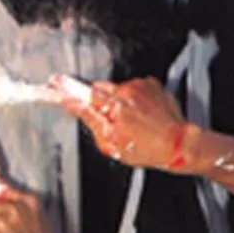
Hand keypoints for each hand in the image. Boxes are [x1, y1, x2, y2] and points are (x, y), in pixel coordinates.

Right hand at [53, 75, 194, 171]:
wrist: (179, 144)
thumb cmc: (147, 149)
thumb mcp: (112, 143)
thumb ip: (90, 121)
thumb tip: (73, 106)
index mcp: (114, 108)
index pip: (83, 93)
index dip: (66, 88)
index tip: (54, 83)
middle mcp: (127, 93)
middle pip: (99, 89)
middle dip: (99, 101)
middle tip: (109, 119)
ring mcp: (140, 86)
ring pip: (117, 88)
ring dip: (118, 101)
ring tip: (131, 120)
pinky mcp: (150, 84)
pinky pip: (133, 87)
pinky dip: (133, 98)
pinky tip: (141, 114)